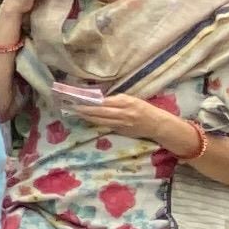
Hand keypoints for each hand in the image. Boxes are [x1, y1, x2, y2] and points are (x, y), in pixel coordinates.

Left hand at [61, 89, 193, 152]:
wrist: (157, 124)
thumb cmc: (143, 109)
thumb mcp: (131, 99)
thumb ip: (116, 99)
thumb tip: (97, 98)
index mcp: (125, 102)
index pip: (104, 101)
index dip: (90, 100)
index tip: (78, 98)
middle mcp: (123, 113)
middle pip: (99, 111)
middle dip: (84, 109)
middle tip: (71, 106)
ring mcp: (122, 124)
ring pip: (100, 120)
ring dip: (87, 116)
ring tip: (76, 113)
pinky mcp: (121, 131)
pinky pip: (106, 126)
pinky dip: (96, 123)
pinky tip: (87, 120)